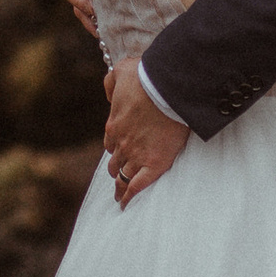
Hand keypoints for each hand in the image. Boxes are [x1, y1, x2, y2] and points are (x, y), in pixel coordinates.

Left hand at [103, 59, 189, 206]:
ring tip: (120, 194)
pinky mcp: (153, 164)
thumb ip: (110, 84)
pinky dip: (130, 197)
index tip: (121, 151)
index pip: (110, 144)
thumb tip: (108, 95)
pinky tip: (125, 205)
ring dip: (121, 184)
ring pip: (124, 175)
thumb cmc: (146, 76)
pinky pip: (137, 186)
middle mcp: (121, 143)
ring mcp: (136, 155)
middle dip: (117, 168)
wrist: (167, 87)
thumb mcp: (120, 71)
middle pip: (115, 162)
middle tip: (120, 175)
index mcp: (114, 125)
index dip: (116, 148)